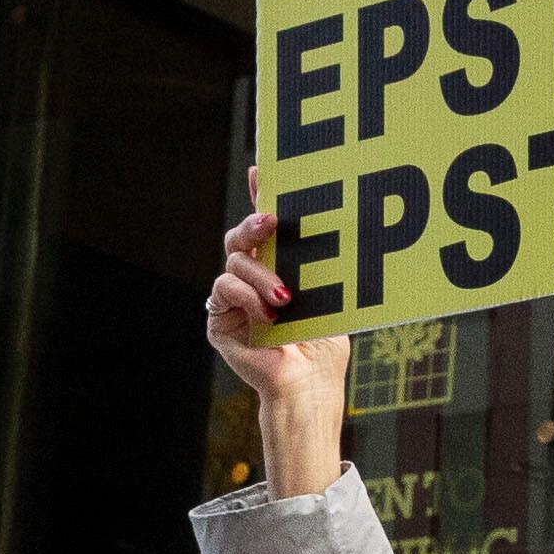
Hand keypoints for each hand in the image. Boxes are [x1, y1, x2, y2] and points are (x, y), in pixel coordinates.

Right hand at [206, 207, 352, 496]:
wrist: (309, 386)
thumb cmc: (324, 346)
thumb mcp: (327, 294)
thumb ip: (319, 261)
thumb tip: (335, 220)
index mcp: (277, 268)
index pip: (265, 227)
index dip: (259, 193)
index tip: (262, 167)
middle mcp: (251, 279)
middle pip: (241, 236)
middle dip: (253, 223)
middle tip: (271, 221)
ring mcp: (232, 299)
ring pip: (234, 261)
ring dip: (260, 275)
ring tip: (284, 296)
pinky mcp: (218, 319)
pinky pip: (223, 288)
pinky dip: (246, 296)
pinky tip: (268, 312)